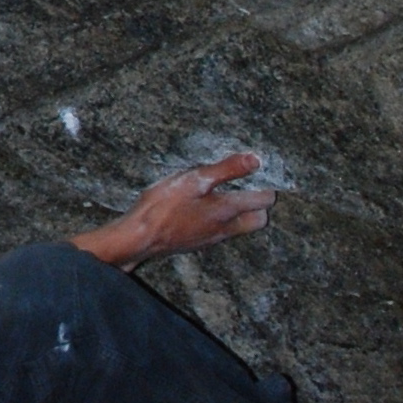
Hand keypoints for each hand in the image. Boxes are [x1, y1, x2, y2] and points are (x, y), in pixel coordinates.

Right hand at [96, 153, 277, 266]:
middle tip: (245, 184)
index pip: (264, 200)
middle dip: (258, 203)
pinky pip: (221, 231)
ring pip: (240, 227)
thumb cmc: (162, 207)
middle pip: (259, 220)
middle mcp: (225, 228)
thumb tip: (255, 159)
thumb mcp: (194, 180)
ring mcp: (212, 238)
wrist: (138, 239)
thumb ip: (227, 169)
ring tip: (224, 193)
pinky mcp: (197, 243)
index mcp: (228, 210)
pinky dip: (221, 220)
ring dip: (240, 212)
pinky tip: (203, 208)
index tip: (257, 170)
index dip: (265, 184)